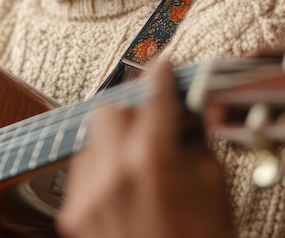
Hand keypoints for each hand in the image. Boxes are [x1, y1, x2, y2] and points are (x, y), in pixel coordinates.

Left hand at [56, 62, 236, 237]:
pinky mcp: (71, 217)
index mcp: (152, 160)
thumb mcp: (213, 186)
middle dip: (134, 115)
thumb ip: (191, 140)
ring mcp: (86, 196)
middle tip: (155, 131)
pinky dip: (101, 174)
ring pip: (91, 141)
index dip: (160, 76)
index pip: (153, 96)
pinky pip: (81, 174)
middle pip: (111, 112)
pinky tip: (124, 194)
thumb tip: (182, 112)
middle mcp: (112, 172)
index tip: (163, 67)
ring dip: (115, 144)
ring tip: (140, 170)